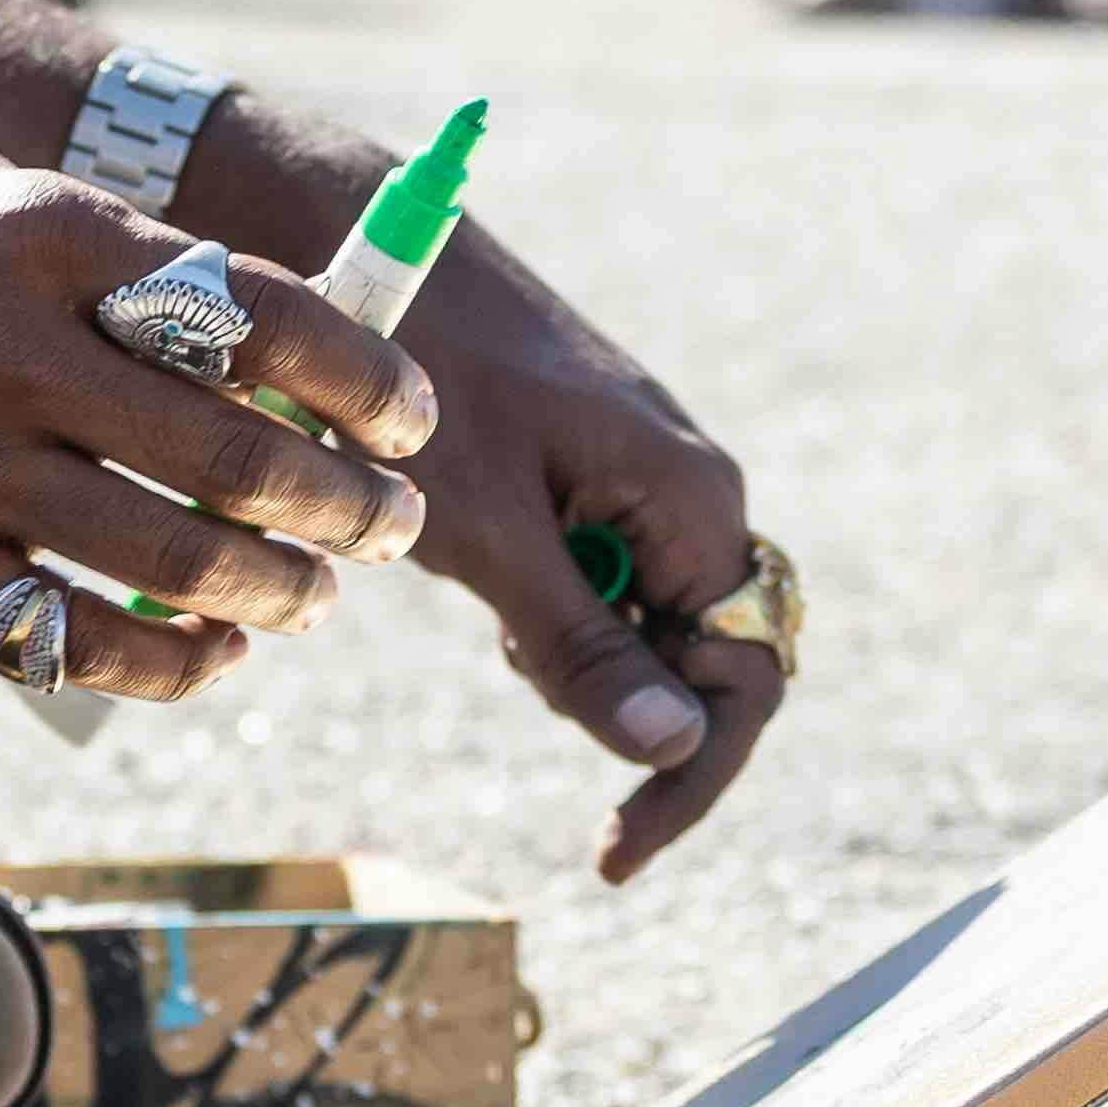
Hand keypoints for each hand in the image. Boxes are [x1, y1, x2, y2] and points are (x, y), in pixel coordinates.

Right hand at [0, 142, 436, 705]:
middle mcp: (9, 350)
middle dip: (348, 505)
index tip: (413, 417)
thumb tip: (274, 328)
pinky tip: (211, 651)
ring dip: (280, 592)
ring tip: (316, 592)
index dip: (364, 375)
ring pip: (175, 562)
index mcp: (43, 233)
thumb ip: (112, 252)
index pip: (257, 312)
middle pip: (238, 453)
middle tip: (392, 523)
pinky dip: (169, 661)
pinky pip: (75, 642)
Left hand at [304, 203, 774, 880]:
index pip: (745, 682)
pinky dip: (548, 605)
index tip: (610, 852)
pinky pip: (601, 575)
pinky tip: (479, 563)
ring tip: (487, 599)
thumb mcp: (490, 534)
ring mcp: (643, 479)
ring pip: (647, 623)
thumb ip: (582, 646)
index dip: (689, 778)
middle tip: (513, 667)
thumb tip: (675, 751)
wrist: (362, 254)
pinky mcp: (591, 472)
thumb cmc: (422, 384)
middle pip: (706, 661)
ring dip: (579, 654)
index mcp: (693, 498)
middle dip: (624, 707)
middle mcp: (691, 489)